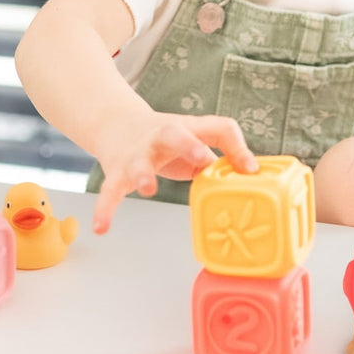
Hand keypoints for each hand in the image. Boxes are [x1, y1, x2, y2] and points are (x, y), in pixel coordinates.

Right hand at [92, 113, 256, 233]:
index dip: (234, 146)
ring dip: (143, 174)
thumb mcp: (197, 138)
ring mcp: (136, 154)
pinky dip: (104, 208)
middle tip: (202, 158)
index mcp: (186, 129)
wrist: (116, 125)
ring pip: (138, 162)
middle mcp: (160, 137)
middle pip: (174, 133)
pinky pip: (110, 191)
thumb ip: (225, 150)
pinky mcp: (116, 172)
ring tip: (147, 189)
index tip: (249, 169)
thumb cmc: (167, 138)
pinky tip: (101, 227)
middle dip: (187, 144)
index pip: (216, 128)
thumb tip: (253, 173)